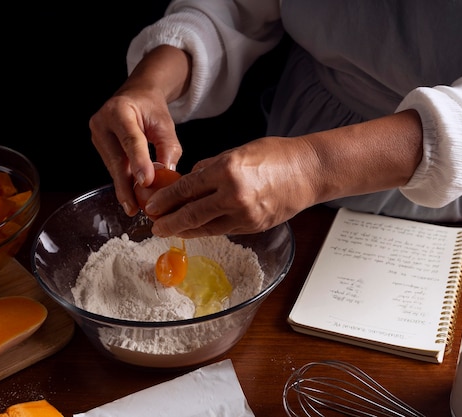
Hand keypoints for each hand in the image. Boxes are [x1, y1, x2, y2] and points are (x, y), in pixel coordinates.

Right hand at [90, 87, 181, 215]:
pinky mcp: (99, 147)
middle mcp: (102, 122)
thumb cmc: (151, 109)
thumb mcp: (165, 124)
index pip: (131, 140)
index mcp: (119, 110)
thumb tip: (167, 175)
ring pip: (113, 167)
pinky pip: (113, 167)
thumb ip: (168, 148)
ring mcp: (97, 135)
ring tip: (135, 207)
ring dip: (125, 187)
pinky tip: (131, 196)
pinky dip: (124, 181)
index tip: (146, 182)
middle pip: (116, 159)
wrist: (135, 97)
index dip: (139, 162)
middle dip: (126, 186)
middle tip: (134, 208)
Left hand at [142, 136, 319, 237]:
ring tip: (170, 230)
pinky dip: (206, 230)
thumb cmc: (277, 156)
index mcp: (227, 170)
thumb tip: (191, 179)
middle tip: (154, 226)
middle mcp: (233, 195)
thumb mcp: (238, 151)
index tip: (152, 205)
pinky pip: (222, 230)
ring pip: (205, 227)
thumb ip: (211, 166)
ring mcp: (245, 214)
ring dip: (185, 230)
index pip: (186, 189)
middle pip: (191, 214)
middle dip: (169, 222)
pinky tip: (196, 229)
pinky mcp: (253, 227)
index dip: (165, 200)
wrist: (309, 172)